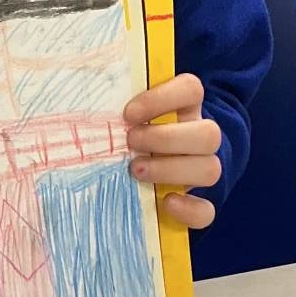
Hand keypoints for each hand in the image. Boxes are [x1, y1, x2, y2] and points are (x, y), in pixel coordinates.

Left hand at [124, 73, 222, 229]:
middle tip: (130, 142)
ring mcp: (200, 169)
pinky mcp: (197, 203)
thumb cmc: (125, 130)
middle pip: (209, 134)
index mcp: (185, 106)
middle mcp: (198, 136)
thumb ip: (114, 100)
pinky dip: (188, 210)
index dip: (164, 98)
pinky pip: (207, 211)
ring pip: (210, 169)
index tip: (128, 113)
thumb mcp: (123, 112)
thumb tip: (85, 86)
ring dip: (171, 170)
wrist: (141, 166)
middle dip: (165, 139)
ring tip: (135, 170)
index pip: (192, 89)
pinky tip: (164, 203)